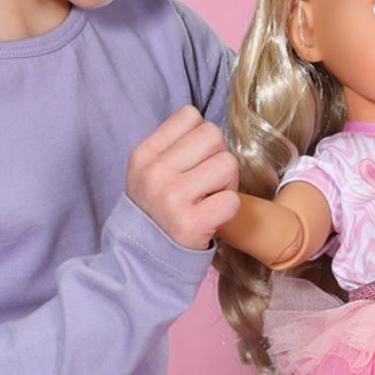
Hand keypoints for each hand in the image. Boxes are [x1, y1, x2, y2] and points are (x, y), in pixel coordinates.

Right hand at [126, 106, 239, 249]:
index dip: (201, 137)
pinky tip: (211, 217)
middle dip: (218, 157)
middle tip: (207, 182)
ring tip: (209, 199)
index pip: (191, 116)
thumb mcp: (149, 170)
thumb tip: (211, 127)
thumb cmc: (157, 209)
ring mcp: (171, 199)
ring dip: (226, 184)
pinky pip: (232, 200)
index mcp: (144, 155)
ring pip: (228, 164)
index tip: (194, 161)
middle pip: (213, 135)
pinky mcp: (190, 224)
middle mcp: (155, 173)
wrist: (142, 259)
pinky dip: (228, 210)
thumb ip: (175, 144)